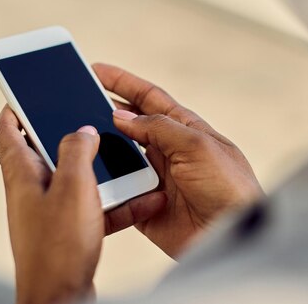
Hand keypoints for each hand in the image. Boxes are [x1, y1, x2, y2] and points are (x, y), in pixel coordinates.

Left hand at [0, 106, 165, 303]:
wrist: (62, 299)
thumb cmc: (59, 246)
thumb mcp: (74, 187)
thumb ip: (78, 151)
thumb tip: (82, 130)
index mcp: (23, 174)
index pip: (5, 131)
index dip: (14, 108)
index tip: (30, 94)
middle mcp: (32, 191)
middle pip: (44, 151)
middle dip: (70, 135)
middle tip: (92, 121)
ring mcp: (49, 212)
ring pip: (75, 179)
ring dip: (101, 171)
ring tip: (125, 161)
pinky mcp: (67, 232)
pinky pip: (92, 207)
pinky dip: (113, 202)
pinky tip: (141, 200)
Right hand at [93, 64, 263, 258]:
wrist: (232, 236)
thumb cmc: (230, 188)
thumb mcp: (198, 146)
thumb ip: (160, 128)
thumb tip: (123, 116)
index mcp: (184, 129)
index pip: (148, 98)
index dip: (123, 82)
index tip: (96, 70)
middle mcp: (168, 151)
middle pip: (129, 125)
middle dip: (103, 112)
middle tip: (76, 101)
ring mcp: (155, 178)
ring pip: (119, 158)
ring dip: (100, 150)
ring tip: (76, 139)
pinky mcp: (145, 206)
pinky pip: (118, 193)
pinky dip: (104, 185)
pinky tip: (88, 178)